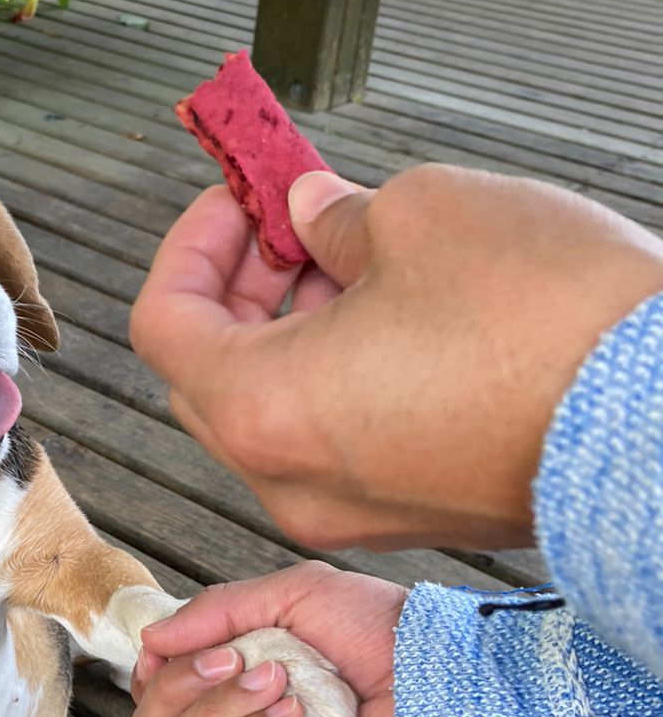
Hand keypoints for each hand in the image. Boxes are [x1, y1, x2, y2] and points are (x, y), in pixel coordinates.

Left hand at [130, 165, 662, 550]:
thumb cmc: (552, 322)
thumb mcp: (423, 214)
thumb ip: (335, 215)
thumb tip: (311, 216)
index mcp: (264, 410)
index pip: (164, 324)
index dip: (192, 244)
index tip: (239, 199)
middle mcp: (292, 483)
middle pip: (210, 377)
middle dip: (239, 288)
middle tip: (288, 224)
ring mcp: (352, 514)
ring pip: (276, 414)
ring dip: (291, 330)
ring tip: (355, 258)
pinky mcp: (410, 517)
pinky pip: (336, 444)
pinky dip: (337, 377)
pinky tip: (396, 315)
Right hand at [131, 563, 406, 716]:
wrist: (441, 674)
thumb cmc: (380, 633)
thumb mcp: (292, 595)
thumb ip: (217, 610)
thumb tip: (149, 640)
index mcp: (234, 690)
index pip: (155, 697)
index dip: (158, 670)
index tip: (188, 644)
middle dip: (180, 687)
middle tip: (234, 658)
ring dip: (215, 711)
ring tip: (276, 681)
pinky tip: (287, 714)